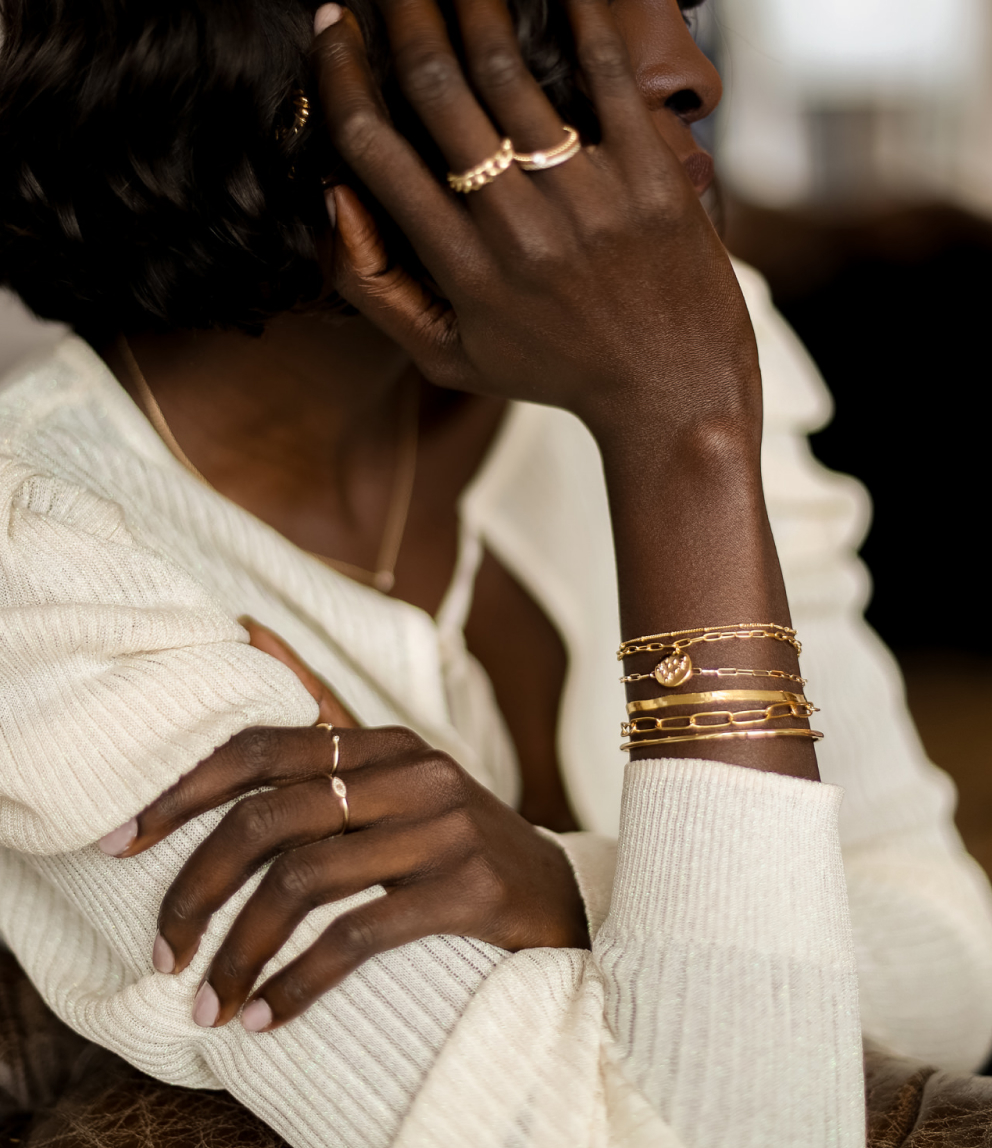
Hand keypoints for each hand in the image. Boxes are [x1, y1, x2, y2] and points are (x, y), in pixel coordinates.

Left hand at [110, 625, 587, 1031]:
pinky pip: (358, 934)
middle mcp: (414, 772)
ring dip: (240, 950)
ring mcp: (443, 828)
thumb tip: (248, 630)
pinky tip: (267, 1015)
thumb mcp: (396, 775)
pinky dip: (299, 980)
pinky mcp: (467, 889)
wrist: (560, 895)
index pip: (260, 749)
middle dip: (196, 888)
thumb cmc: (453, 840)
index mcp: (385, 742)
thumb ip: (324, 715)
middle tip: (159, 951)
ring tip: (207, 1001)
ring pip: (305, 879)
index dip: (180, 794)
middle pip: (270, 818)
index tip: (118, 843)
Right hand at [316, 0, 758, 445]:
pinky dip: (580, 14)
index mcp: (463, 272)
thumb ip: (380, 289)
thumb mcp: (451, 357)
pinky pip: (606, 73)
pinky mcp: (650, 177)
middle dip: (401, 17)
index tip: (333, 30)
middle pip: (436, 91)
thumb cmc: (556, 371)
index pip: (375, 151)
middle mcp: (518, 230)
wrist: (673, 393)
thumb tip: (332, 198)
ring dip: (473, 2)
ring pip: (509, 70)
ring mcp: (587, 200)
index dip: (341, 78)